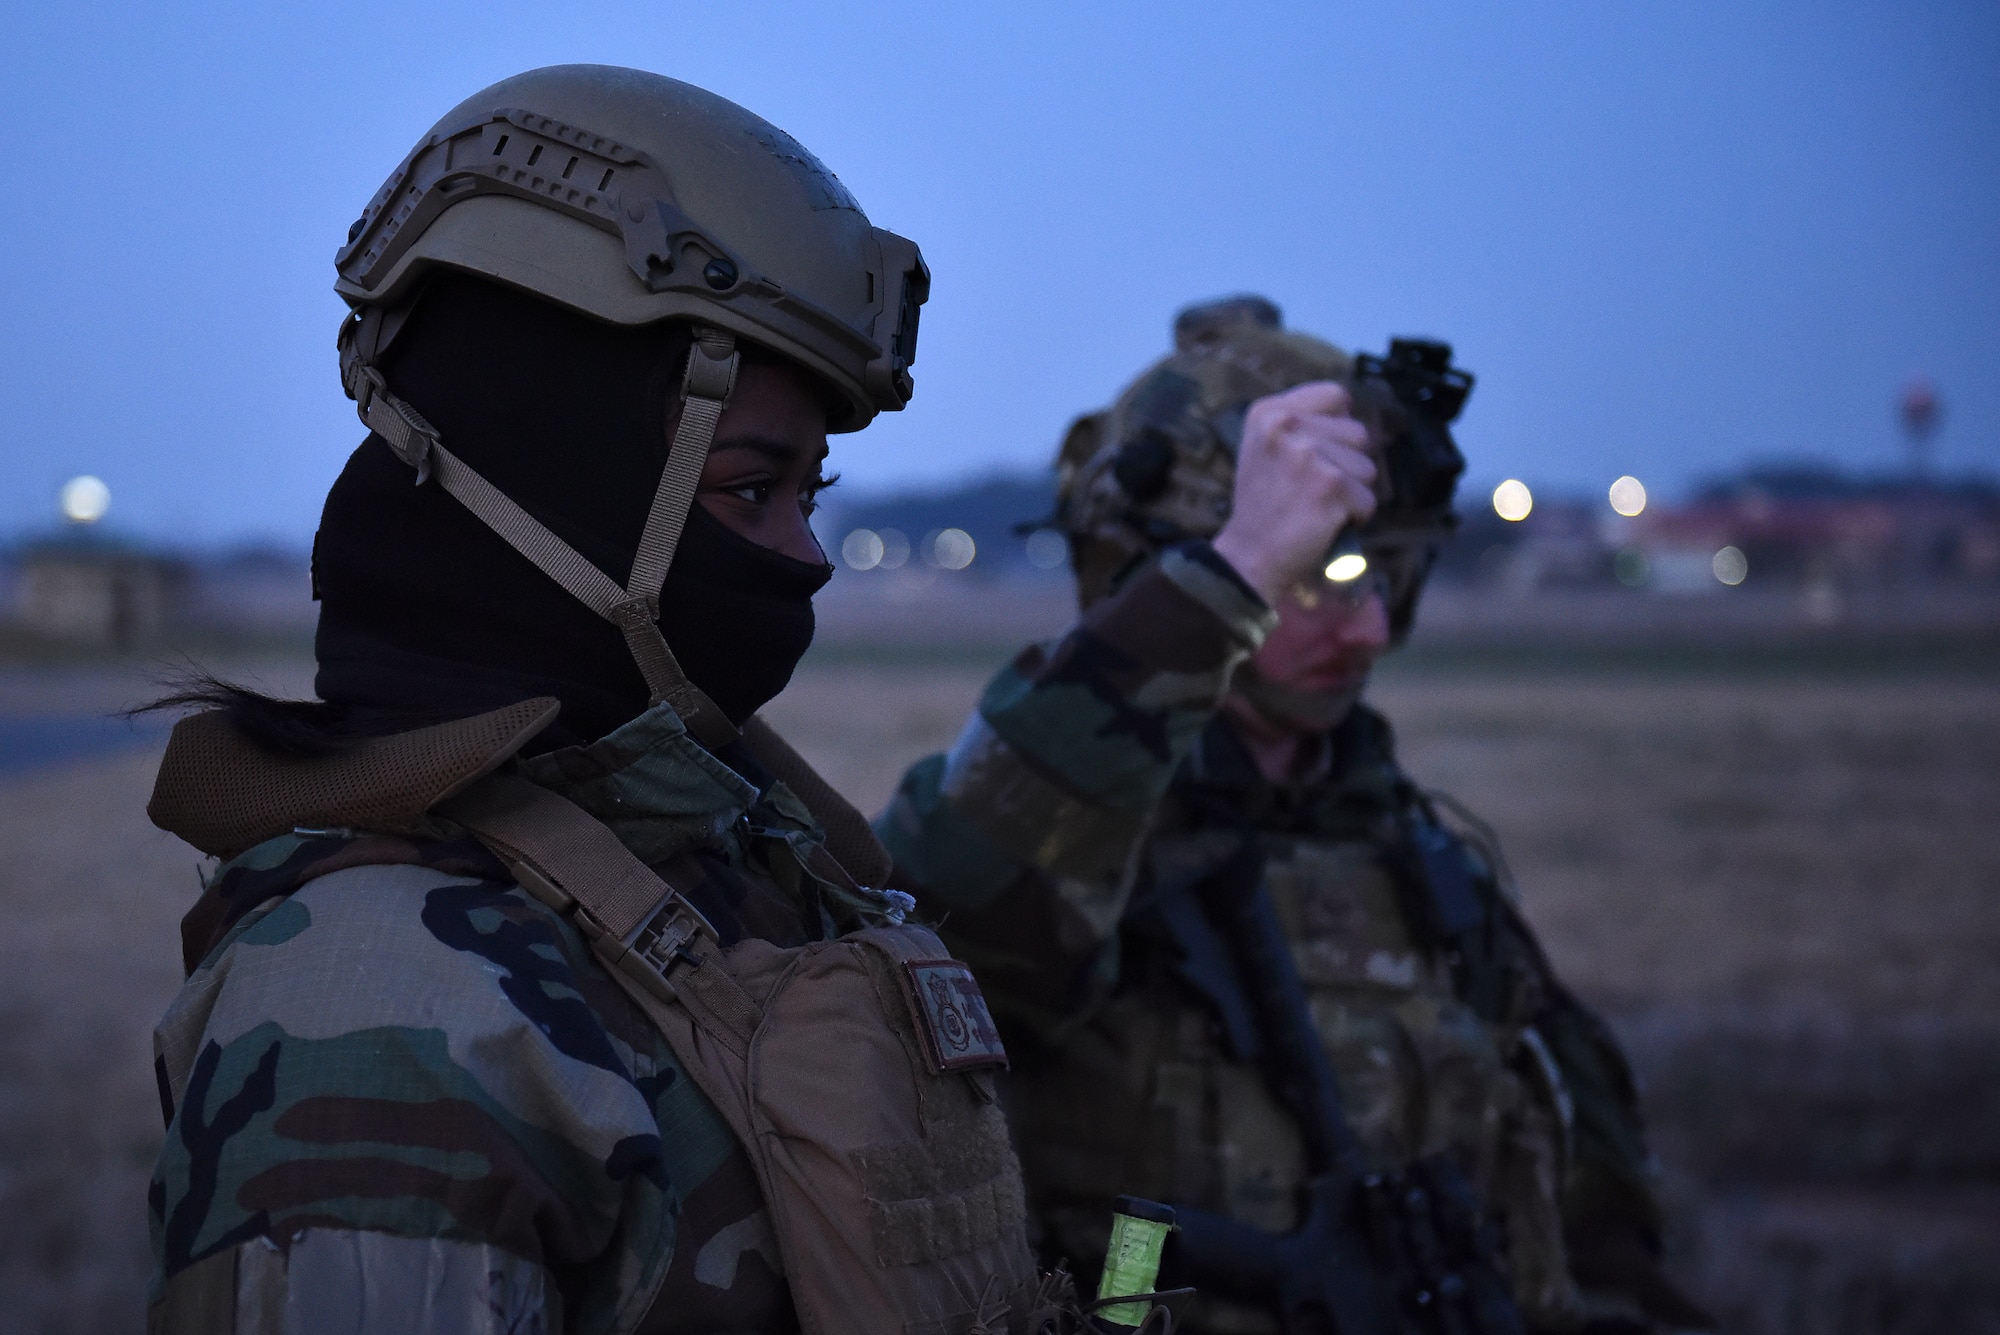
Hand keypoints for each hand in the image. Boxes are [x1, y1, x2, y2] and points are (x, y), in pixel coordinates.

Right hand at [1210, 381, 1377, 604]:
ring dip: (1350, 492)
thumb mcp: (1266, 448)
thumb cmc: (1264, 505)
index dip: (1337, 426)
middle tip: (1311, 488)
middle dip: (1346, 464)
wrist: (1249, 556)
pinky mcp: (1331, 486)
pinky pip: (1368, 499)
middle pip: (1358, 432)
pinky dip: (1353, 517)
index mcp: (1268, 412)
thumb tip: (1350, 414)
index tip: (1317, 453)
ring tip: (1315, 505)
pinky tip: (1323, 522)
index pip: (1336, 396)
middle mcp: (1286, 426)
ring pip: (1367, 467)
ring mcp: (1308, 454)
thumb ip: (1302, 424)